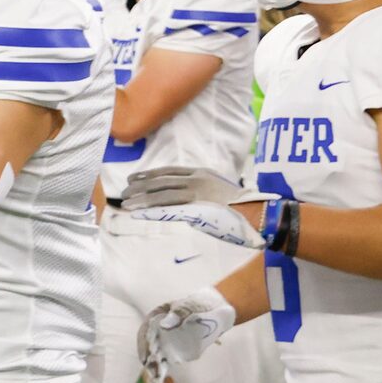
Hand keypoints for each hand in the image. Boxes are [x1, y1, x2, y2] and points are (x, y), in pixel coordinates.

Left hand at [115, 167, 264, 215]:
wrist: (257, 211)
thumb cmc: (241, 206)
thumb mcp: (218, 192)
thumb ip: (200, 192)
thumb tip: (183, 201)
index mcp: (202, 173)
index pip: (169, 171)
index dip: (149, 174)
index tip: (134, 178)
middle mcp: (196, 178)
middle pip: (161, 180)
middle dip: (140, 186)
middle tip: (124, 191)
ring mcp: (195, 190)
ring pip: (161, 191)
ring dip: (140, 197)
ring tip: (125, 202)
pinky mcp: (195, 203)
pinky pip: (167, 205)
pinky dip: (150, 207)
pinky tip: (138, 210)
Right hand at [137, 288, 236, 382]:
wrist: (219, 309)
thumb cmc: (203, 303)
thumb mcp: (192, 305)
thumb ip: (180, 312)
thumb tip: (165, 325)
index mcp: (158, 315)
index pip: (145, 331)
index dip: (143, 345)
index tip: (146, 358)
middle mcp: (159, 328)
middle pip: (149, 345)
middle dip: (149, 360)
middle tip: (152, 375)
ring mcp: (167, 338)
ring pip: (156, 354)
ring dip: (154, 368)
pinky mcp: (176, 347)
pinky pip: (167, 358)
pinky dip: (163, 368)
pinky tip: (159, 382)